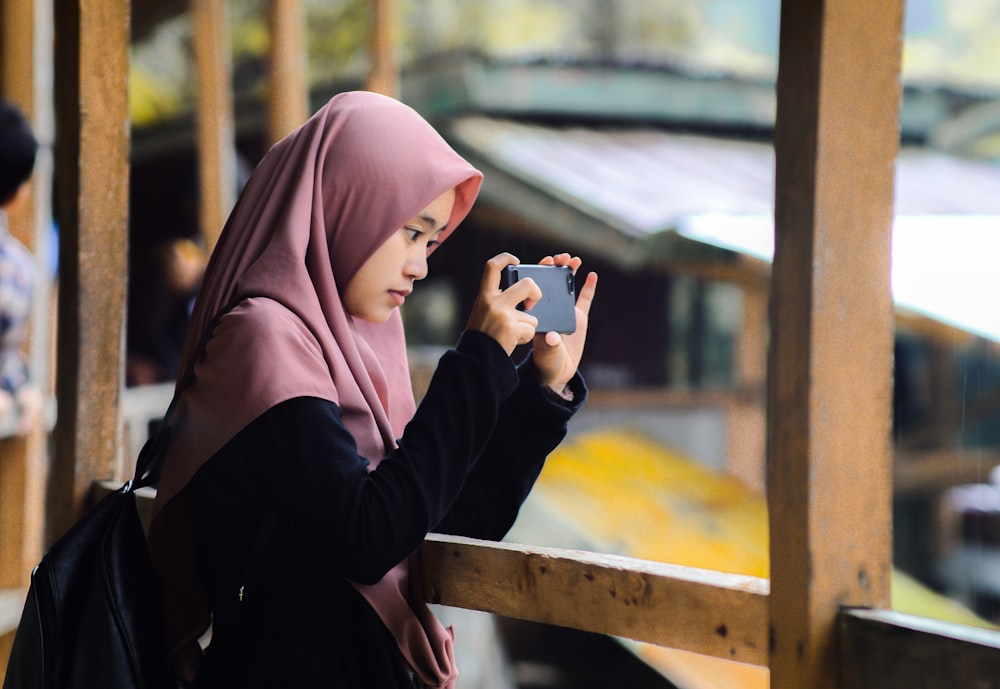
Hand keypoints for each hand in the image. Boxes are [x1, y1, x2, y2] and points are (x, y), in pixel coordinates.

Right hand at [466, 253, 542, 354]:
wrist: (475, 358)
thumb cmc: (482, 336)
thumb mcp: (482, 312)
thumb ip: (497, 300)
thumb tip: (520, 290)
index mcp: (484, 295)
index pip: (491, 267)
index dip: (505, 258)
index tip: (516, 260)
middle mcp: (492, 301)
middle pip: (527, 283)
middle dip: (536, 293)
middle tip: (531, 304)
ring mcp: (503, 314)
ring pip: (532, 314)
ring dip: (528, 326)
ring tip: (512, 334)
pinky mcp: (512, 327)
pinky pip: (531, 329)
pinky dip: (526, 338)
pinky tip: (512, 341)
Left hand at [530, 253, 597, 393]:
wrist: (558, 372)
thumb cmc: (546, 362)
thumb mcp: (546, 354)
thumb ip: (549, 344)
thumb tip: (552, 336)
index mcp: (538, 312)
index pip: (535, 287)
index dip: (539, 272)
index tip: (544, 263)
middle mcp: (550, 309)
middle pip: (551, 282)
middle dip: (554, 266)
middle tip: (560, 257)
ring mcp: (565, 311)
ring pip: (567, 287)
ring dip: (569, 271)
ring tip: (573, 259)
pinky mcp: (579, 318)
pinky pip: (584, 299)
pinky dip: (589, 287)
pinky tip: (592, 275)